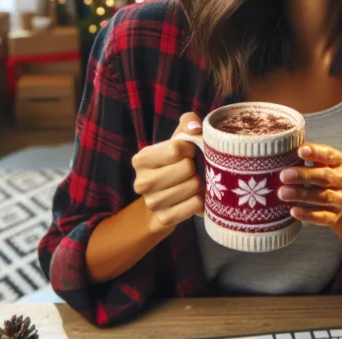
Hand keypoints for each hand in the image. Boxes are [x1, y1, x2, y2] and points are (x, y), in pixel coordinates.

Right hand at [131, 112, 204, 232]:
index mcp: (141, 159)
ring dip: (198, 184)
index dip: (190, 149)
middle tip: (189, 171)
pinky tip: (193, 197)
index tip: (188, 153)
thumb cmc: (175, 163)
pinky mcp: (165, 218)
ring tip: (190, 183)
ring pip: (193, 187)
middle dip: (194, 168)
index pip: (176, 149)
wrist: (166, 199)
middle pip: (186, 168)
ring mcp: (152, 203)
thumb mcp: (178, 140)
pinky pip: (196, 204)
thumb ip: (187, 123)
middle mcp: (141, 182)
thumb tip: (195, 128)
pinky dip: (201, 200)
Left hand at [277, 143, 341, 226]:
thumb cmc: (318, 176)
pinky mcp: (334, 216)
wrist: (335, 203)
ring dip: (301, 194)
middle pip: (325, 176)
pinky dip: (307, 214)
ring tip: (282, 193)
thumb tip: (281, 149)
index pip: (330, 155)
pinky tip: (293, 210)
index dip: (316, 152)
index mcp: (338, 162)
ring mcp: (340, 199)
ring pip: (323, 196)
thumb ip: (304, 156)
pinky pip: (322, 216)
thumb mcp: (316, 164)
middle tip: (283, 175)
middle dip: (303, 175)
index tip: (300, 150)